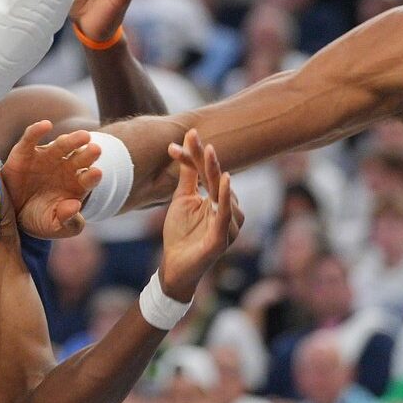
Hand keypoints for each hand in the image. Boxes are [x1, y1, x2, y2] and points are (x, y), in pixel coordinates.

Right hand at [0, 120, 101, 239]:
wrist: (14, 215)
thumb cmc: (40, 219)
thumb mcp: (54, 226)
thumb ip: (67, 220)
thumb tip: (75, 205)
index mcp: (77, 184)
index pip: (89, 178)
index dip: (92, 176)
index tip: (97, 174)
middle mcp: (65, 167)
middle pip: (80, 157)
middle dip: (89, 154)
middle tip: (96, 149)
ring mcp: (47, 158)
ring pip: (61, 145)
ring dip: (72, 140)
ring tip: (83, 137)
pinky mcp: (26, 152)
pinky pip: (30, 139)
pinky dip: (37, 130)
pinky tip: (45, 125)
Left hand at [157, 129, 241, 300]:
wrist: (174, 265)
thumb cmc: (180, 233)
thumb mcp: (182, 199)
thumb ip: (188, 176)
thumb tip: (184, 148)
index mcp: (219, 200)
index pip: (209, 172)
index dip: (197, 155)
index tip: (186, 136)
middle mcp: (228, 210)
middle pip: (216, 178)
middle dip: (205, 158)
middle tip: (197, 138)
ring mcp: (228, 224)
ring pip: (224, 193)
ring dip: (214, 172)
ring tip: (207, 153)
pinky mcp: (222, 237)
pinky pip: (225, 214)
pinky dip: (225, 196)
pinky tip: (224, 180)